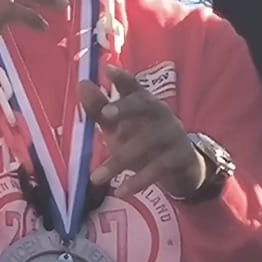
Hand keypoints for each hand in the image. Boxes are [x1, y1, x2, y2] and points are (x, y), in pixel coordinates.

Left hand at [83, 69, 207, 198]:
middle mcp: (160, 112)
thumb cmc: (141, 141)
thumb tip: (82, 83)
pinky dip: (138, 180)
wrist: (180, 168)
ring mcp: (173, 133)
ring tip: (95, 178)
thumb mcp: (118, 127)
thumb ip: (100, 109)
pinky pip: (158, 168)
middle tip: (105, 115)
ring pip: (145, 144)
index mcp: (143, 101)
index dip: (122, 78)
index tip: (107, 70)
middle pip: (144, 105)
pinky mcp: (180, 156)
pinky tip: (120, 191)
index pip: (133, 86)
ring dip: (118, 161)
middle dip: (125, 108)